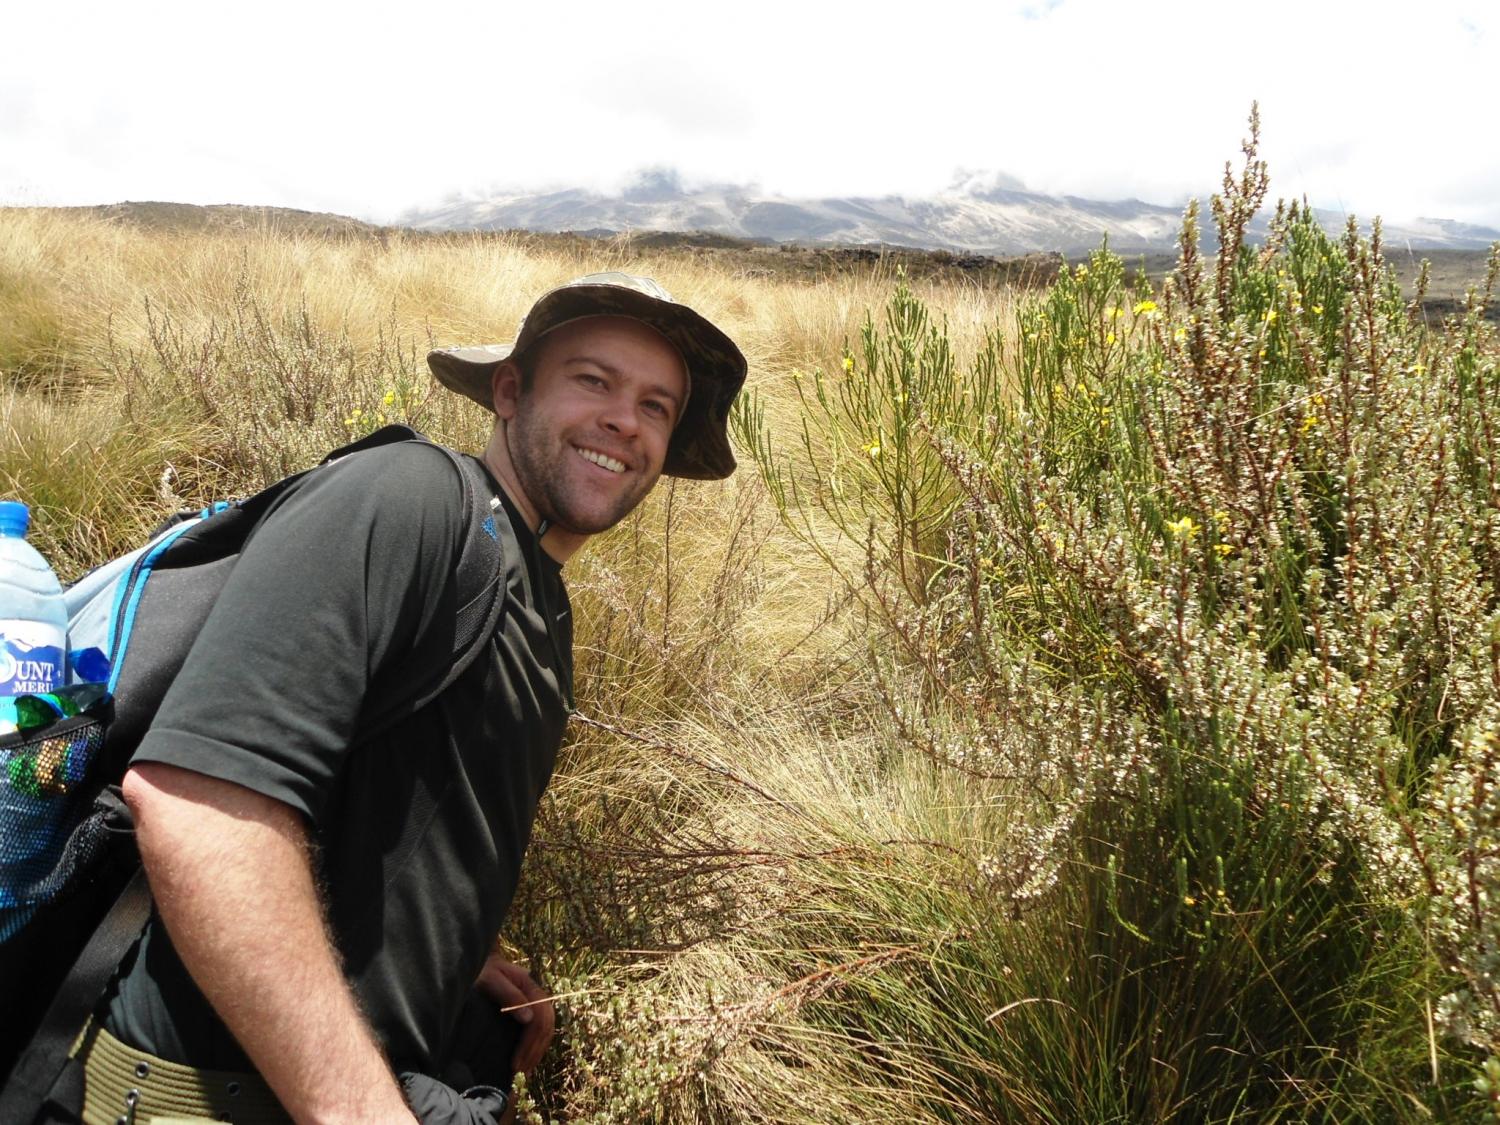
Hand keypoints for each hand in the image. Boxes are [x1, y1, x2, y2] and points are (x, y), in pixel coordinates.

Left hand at [475, 954, 554, 1073]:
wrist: (476, 961)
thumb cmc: (480, 970)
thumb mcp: (491, 980)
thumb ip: (509, 995)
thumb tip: (528, 1018)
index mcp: (529, 986)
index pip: (539, 1018)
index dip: (529, 1043)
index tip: (515, 1063)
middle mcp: (535, 994)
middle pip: (546, 1026)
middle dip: (534, 1051)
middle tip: (520, 1072)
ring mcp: (533, 1001)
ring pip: (546, 1029)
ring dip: (538, 1051)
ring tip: (526, 1071)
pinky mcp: (527, 1008)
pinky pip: (539, 1028)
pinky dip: (536, 1045)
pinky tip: (529, 1059)